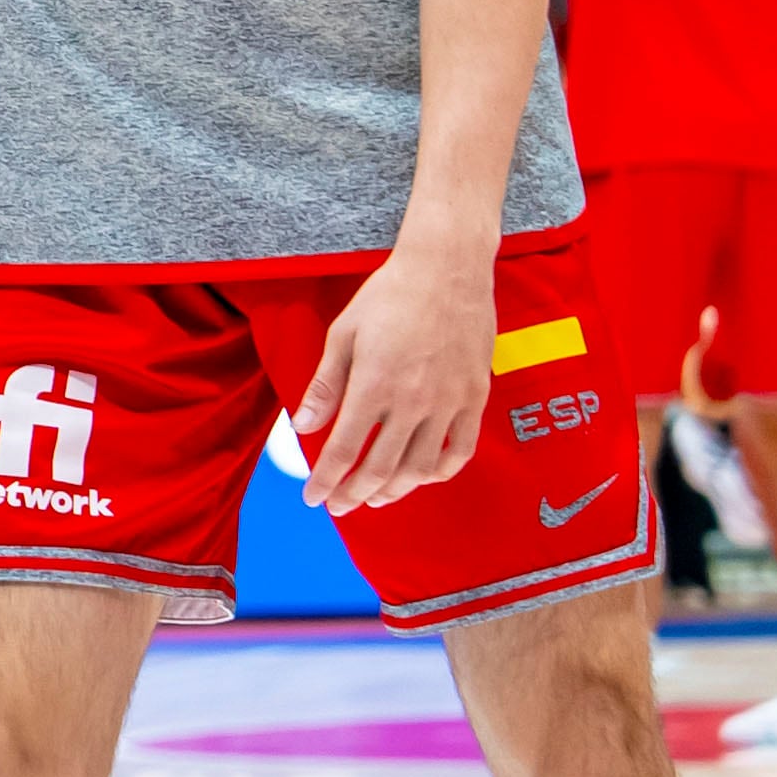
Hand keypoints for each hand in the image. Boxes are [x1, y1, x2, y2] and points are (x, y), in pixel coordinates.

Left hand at [293, 237, 496, 511]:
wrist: (447, 270)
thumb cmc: (388, 296)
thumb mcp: (343, 335)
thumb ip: (325, 386)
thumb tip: (302, 427)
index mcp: (374, 386)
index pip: (345, 450)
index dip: (326, 480)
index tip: (313, 498)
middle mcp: (413, 402)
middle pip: (381, 468)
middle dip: (354, 494)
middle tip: (339, 506)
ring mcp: (448, 403)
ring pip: (421, 468)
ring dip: (394, 490)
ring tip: (375, 497)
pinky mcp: (474, 398)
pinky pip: (460, 450)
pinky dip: (440, 472)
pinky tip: (422, 477)